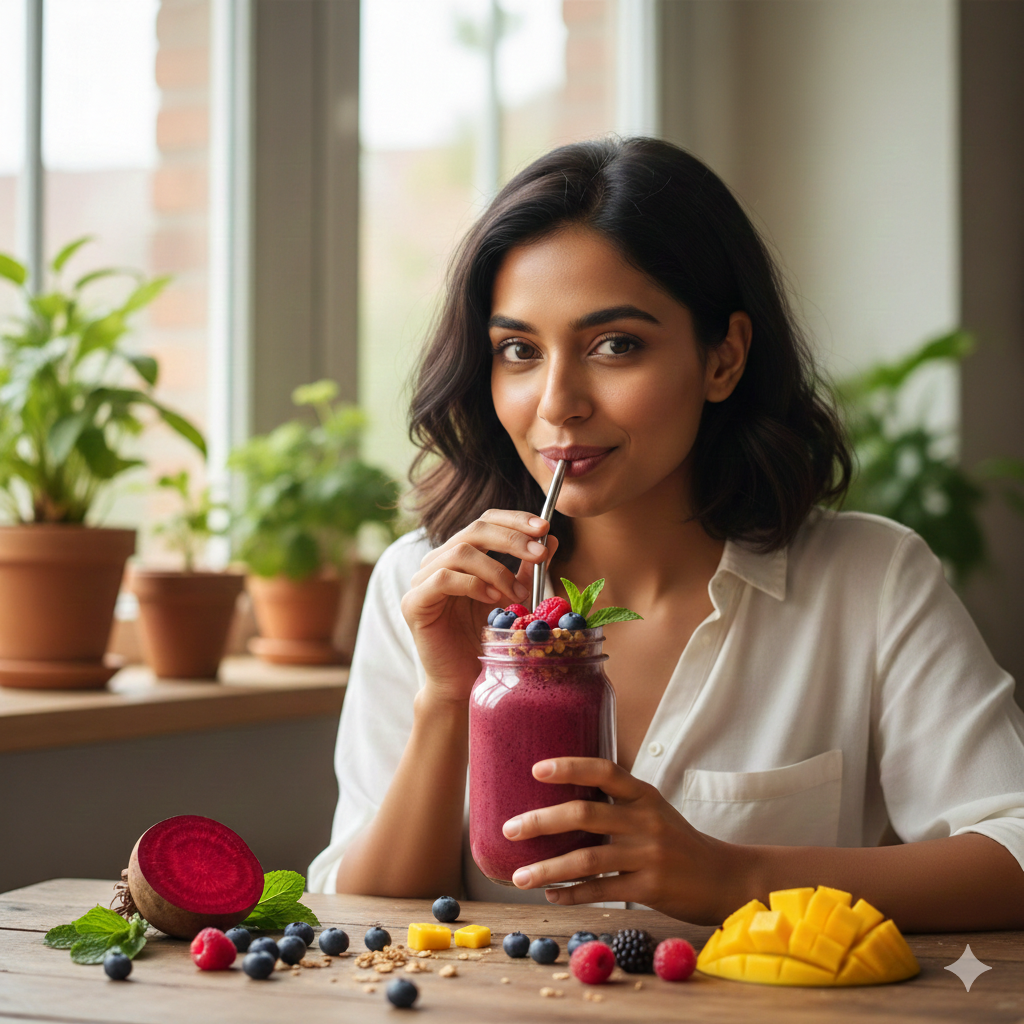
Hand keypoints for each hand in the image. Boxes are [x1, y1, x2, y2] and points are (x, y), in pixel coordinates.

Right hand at [401, 510, 558, 703]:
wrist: (462, 681)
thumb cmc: (485, 639)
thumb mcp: (513, 598)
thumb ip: (527, 569)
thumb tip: (551, 540)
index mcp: (460, 555)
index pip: (486, 521)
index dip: (515, 520)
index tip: (545, 528)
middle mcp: (438, 561)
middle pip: (475, 530)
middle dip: (512, 539)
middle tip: (539, 555)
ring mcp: (422, 580)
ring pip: (461, 552)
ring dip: (498, 569)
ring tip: (518, 594)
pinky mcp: (414, 602)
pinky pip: (443, 578)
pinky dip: (473, 584)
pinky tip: (492, 600)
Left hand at [501, 757, 742, 923]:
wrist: (723, 877)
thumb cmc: (677, 841)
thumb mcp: (653, 810)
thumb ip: (617, 803)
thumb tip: (560, 800)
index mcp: (643, 795)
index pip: (604, 771)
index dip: (570, 767)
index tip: (536, 770)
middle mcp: (645, 820)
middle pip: (584, 815)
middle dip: (541, 821)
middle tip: (510, 828)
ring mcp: (648, 855)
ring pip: (586, 860)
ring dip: (547, 869)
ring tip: (519, 876)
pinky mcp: (650, 888)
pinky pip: (601, 891)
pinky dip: (571, 893)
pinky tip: (551, 894)